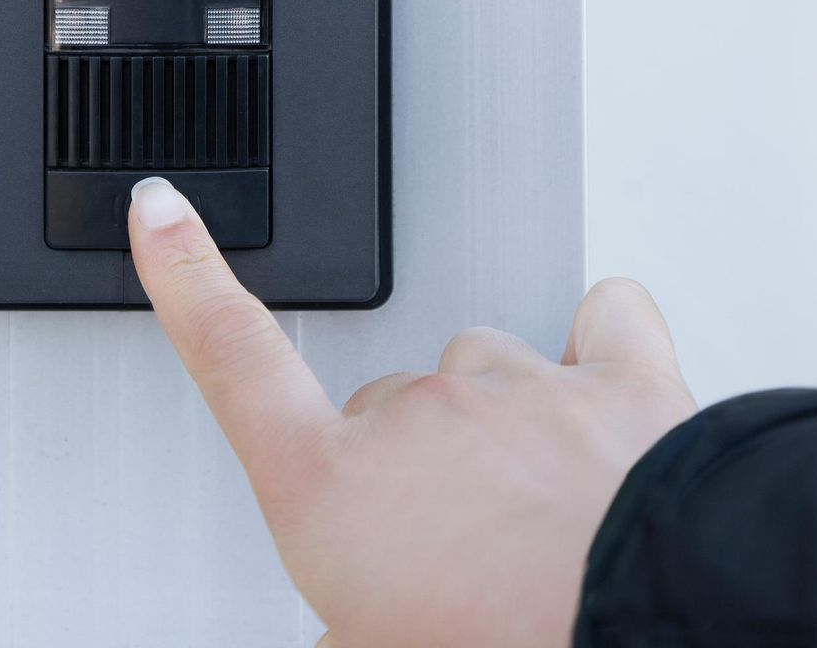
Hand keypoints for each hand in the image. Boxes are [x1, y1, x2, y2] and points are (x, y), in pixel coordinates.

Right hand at [125, 177, 696, 647]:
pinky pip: (603, 322)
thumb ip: (349, 631)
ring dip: (501, 431)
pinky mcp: (621, 379)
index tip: (158, 210)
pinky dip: (602, 352)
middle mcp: (416, 416)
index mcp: (334, 486)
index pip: (232, 357)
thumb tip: (348, 639)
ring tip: (542, 524)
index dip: (185, 278)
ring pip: (484, 372)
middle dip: (411, 473)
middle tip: (461, 568)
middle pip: (383, 412)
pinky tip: (606, 411)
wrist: (659, 626)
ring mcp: (517, 386)